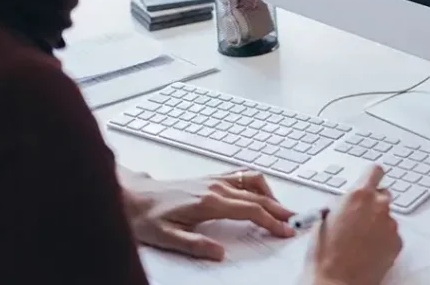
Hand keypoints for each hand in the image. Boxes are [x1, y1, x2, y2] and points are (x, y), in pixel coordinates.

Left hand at [119, 168, 294, 260]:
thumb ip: (196, 245)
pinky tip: (260, 193)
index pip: (251, 210)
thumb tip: (220, 254)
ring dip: (270, 194)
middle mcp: (215, 187)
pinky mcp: (210, 178)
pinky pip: (241, 175)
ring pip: (252, 180)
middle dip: (279, 209)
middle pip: (257, 195)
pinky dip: (257, 184)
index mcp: (209, 202)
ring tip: (280, 210)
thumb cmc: (148, 217)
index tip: (286, 231)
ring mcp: (214, 179)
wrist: (134, 197)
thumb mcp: (168, 237)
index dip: (272, 221)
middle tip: (295, 221)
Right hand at [308, 166, 402, 284]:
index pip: (375, 172)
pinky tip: (368, 250)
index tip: (370, 179)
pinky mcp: (397, 243)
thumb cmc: (325, 255)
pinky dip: (382, 239)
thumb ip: (341, 204)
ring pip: (386, 216)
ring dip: (377, 223)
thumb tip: (346, 203)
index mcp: (359, 196)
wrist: (336, 282)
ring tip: (359, 241)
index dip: (371, 176)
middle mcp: (378, 206)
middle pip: (383, 194)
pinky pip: (391, 234)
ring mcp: (390, 225)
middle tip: (358, 218)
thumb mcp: (324, 218)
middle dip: (372, 203)